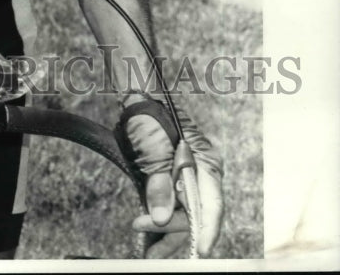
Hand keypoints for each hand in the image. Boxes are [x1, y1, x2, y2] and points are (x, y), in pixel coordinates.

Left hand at [120, 93, 222, 257]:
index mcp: (206, 163)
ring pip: (182, 215)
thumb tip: (159, 216)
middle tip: (147, 244)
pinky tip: (150, 238)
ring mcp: (187, 179)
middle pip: (195, 215)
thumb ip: (158, 182)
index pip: (212, 203)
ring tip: (149, 253)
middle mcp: (201, 174)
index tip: (200, 250)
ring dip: (165, 233)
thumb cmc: (148, 115)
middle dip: (172, 232)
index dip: (207, 229)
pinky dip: (161, 221)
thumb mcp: (152, 148)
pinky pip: (171, 207)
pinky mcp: (172, 181)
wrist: (136, 97)